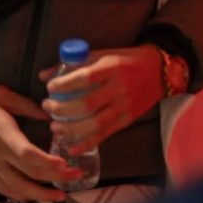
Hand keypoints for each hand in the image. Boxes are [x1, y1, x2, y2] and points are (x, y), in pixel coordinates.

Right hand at [0, 85, 73, 202]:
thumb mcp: (1, 94)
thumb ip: (27, 106)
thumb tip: (50, 116)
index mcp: (2, 133)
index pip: (27, 154)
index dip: (48, 163)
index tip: (66, 165)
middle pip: (28, 174)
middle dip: (55, 178)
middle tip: (76, 177)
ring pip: (16, 188)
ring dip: (40, 195)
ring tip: (59, 196)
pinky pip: (3, 188)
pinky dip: (20, 195)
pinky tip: (33, 196)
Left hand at [40, 44, 164, 152]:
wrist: (159, 72)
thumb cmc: (125, 61)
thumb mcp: (102, 55)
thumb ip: (73, 64)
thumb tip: (43, 75)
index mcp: (112, 68)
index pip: (85, 78)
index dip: (64, 85)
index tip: (50, 88)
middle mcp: (119, 89)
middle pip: (87, 104)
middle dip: (62, 109)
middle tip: (47, 107)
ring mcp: (124, 106)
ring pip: (95, 123)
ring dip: (71, 129)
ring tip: (55, 127)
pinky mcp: (128, 120)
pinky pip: (105, 134)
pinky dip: (87, 143)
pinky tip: (72, 147)